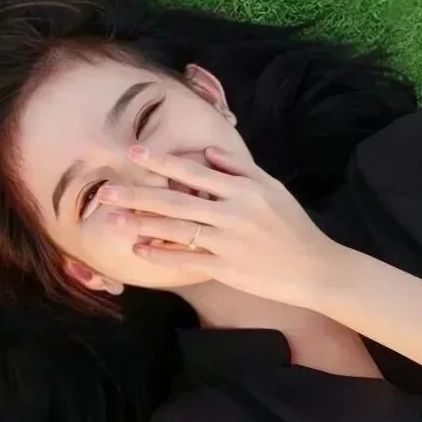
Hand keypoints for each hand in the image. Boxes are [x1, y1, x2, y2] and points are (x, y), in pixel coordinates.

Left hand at [95, 144, 345, 305]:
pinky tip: (140, 249)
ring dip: (142, 223)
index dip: (162, 161)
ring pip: (177, 230)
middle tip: (106, 190)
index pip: (195, 170)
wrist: (315, 267)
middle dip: (138, 194)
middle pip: (176, 200)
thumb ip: (240, 168)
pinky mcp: (226, 268)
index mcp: (243, 189)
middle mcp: (232, 213)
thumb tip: (209, 152)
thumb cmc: (292, 225)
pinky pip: (187, 260)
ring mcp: (228, 242)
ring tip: (113, 218)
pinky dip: (162, 255)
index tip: (134, 152)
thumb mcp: (273, 188)